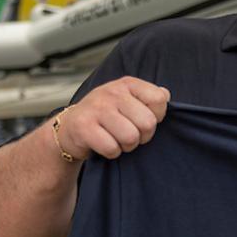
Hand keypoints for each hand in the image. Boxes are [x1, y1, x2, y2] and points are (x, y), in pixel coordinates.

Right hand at [55, 77, 170, 160]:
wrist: (70, 128)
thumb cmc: (106, 115)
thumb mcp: (128, 100)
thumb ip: (149, 97)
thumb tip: (166, 95)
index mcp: (128, 84)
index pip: (159, 100)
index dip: (157, 116)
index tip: (142, 119)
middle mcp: (112, 92)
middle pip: (148, 122)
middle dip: (142, 136)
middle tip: (130, 134)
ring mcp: (96, 108)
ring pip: (131, 137)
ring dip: (127, 146)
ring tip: (117, 139)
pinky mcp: (83, 127)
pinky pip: (112, 148)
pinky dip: (111, 152)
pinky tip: (104, 144)